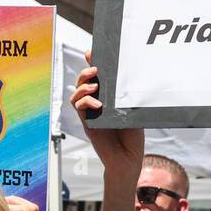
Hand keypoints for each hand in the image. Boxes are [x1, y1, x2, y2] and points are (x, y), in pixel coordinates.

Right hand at [70, 51, 143, 186]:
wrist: (128, 159)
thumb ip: (128, 97)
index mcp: (108, 98)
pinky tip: (96, 104)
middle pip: (83, 82)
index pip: (98, 77)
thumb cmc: (132, 137)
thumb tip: (132, 77)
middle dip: (85, 72)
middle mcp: (96, 104)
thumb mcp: (134, 111)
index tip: (92, 51)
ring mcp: (89, 114)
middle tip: (94, 68)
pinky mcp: (87, 124)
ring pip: (76, 94)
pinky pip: (79, 108)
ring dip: (82, 86)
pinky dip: (85, 102)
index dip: (92, 63)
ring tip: (94, 86)